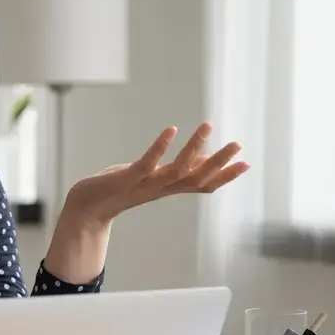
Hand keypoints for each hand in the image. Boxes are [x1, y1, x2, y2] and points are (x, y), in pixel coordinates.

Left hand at [65, 123, 249, 225]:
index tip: (248, 163)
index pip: (203, 184)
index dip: (225, 176)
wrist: (87, 207)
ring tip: (207, 126)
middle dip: (219, 163)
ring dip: (194, 149)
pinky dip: (160, 148)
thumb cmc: (121, 188)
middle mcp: (161, 188)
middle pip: (196, 178)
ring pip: (176, 170)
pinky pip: (146, 163)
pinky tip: (171, 130)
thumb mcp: (154, 178)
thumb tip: (205, 160)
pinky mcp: (126, 178)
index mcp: (169, 188)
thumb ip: (179, 171)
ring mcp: (145, 184)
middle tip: (238, 145)